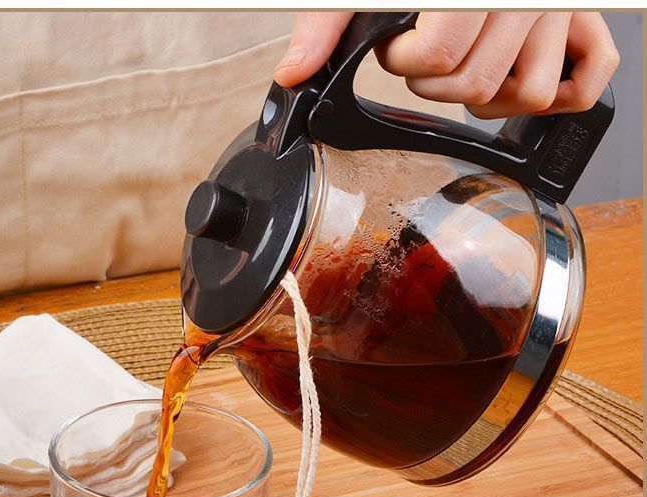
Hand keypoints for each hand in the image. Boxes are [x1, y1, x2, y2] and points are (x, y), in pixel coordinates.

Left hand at [274, 12, 618, 118]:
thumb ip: (328, 19)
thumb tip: (296, 72)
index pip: (437, 54)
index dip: (404, 62)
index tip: (396, 48)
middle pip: (474, 82)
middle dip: (433, 82)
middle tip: (424, 58)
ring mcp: (559, 12)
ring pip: (524, 92)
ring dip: (482, 96)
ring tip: (463, 67)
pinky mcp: (586, 26)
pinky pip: (580, 89)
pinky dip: (548, 100)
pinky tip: (510, 81)